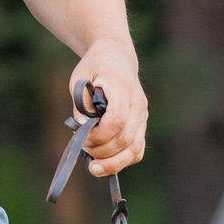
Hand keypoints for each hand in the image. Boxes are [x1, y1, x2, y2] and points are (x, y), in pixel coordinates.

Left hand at [71, 41, 146, 176]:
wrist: (116, 57)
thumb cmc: (95, 68)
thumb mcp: (80, 80)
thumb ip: (81, 105)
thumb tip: (81, 129)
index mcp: (122, 88)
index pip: (117, 120)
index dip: (99, 135)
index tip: (82, 137)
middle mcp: (138, 104)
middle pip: (125, 139)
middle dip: (101, 151)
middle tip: (83, 148)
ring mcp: (142, 116)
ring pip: (134, 149)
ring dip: (113, 162)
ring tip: (94, 166)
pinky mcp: (142, 125)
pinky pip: (137, 150)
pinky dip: (122, 160)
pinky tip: (106, 163)